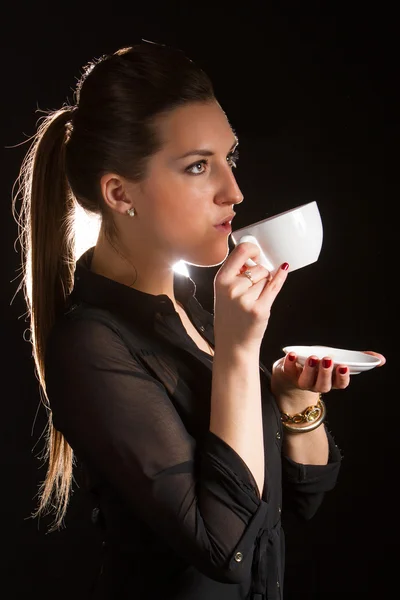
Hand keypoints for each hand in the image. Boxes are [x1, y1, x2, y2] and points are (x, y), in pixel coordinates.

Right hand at [213, 242, 288, 351]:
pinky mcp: (259, 309)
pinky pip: (275, 286)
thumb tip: (256, 255)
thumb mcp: (224, 292)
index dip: (253, 250)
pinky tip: (283, 271)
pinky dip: (281, 278)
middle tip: (251, 291)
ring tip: (254, 300)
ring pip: (266, 278)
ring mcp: (245, 300)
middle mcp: (231, 288)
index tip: (257, 254)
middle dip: (260, 275)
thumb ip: (236, 273)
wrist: (233, 345)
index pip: (241, 251)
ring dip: (265, 286)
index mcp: (220, 280)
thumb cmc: (230, 318)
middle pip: (258, 268)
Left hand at [270, 349, 385, 412]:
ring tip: (313, 357)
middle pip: (323, 385)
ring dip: (310, 369)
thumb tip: (381, 359)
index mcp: (331, 382)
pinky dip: (289, 363)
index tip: (344, 366)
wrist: (291, 375)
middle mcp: (317, 385)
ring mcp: (301, 381)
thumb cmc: (318, 366)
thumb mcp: (337, 361)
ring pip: (306, 382)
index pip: (340, 384)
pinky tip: (292, 354)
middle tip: (328, 359)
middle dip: (326, 373)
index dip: (342, 377)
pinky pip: (287, 371)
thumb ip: (358, 359)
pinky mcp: (287, 374)